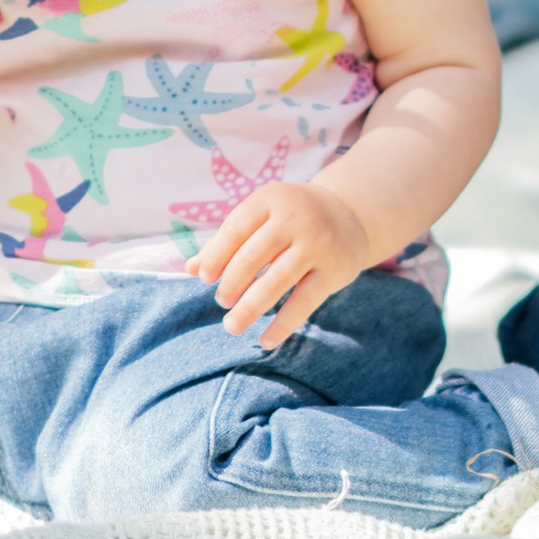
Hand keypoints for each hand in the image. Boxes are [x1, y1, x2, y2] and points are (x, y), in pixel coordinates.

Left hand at [194, 174, 373, 347]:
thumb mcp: (261, 217)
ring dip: (250, 307)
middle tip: (222, 302)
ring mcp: (317, 243)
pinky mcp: (334, 269)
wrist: (349, 214)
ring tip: (231, 326)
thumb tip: (190, 269)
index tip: (204, 279)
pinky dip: (283, 324)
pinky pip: (304, 302)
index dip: (216, 256)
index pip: (235, 228)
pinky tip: (265, 341)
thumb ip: (226, 241)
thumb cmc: (290, 219)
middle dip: (232, 282)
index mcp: (271, 198)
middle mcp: (296, 217)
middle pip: (254, 254)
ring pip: (278, 280)